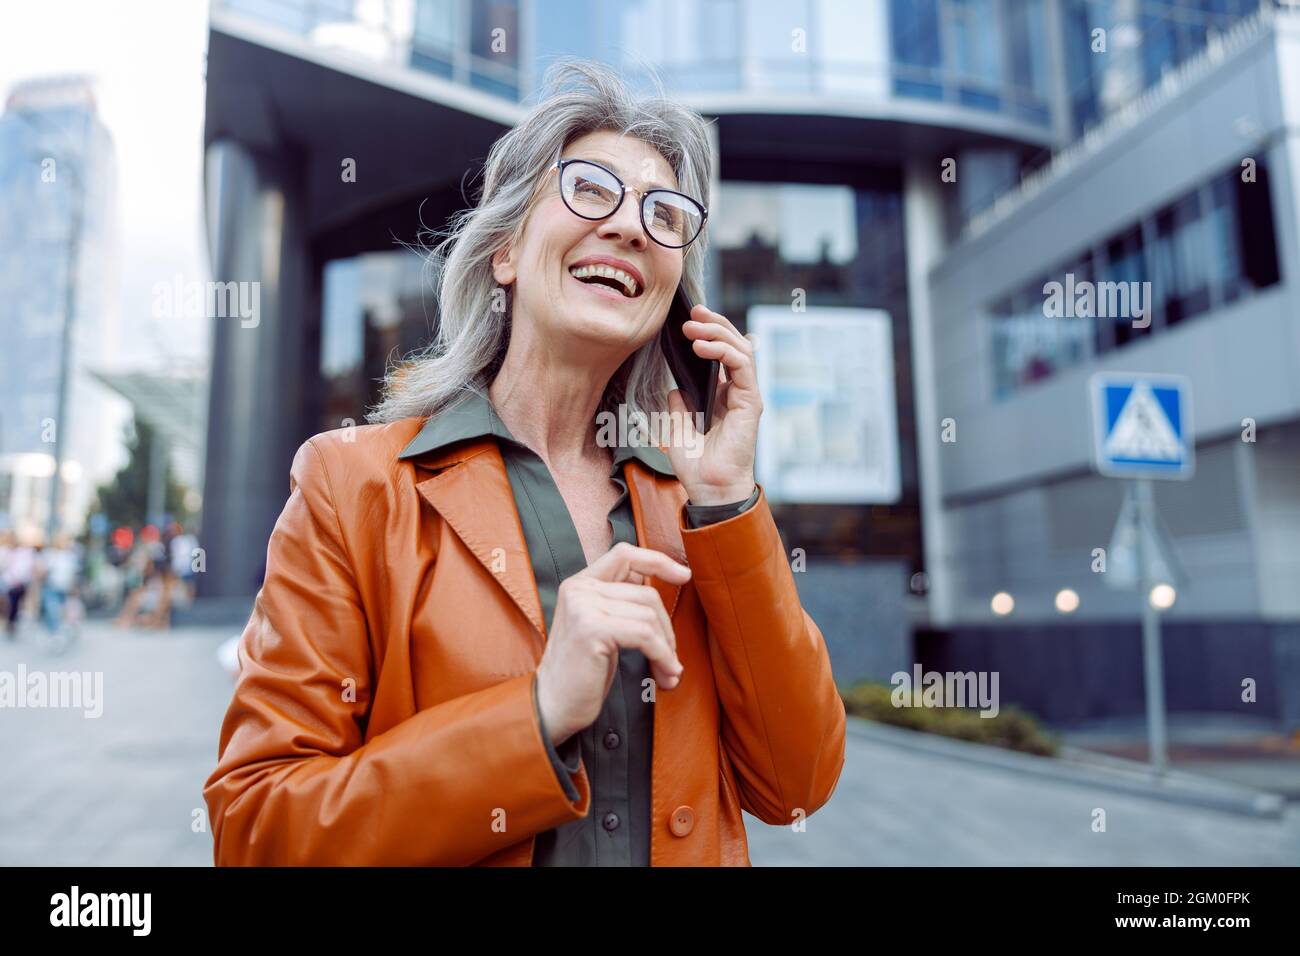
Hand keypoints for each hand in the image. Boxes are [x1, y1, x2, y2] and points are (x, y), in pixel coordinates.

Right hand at [535, 543, 690, 744]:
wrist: (553, 706)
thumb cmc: (582, 673)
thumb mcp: (603, 628)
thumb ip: (622, 604)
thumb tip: (664, 583)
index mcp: (580, 584)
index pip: (625, 554)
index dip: (658, 560)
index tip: (684, 575)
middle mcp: (579, 588)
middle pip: (647, 593)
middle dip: (667, 628)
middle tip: (672, 658)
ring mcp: (583, 605)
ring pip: (649, 615)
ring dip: (667, 648)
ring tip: (668, 672)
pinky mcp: (592, 628)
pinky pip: (645, 635)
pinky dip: (662, 656)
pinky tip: (665, 673)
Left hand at [664, 304, 760, 505]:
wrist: (709, 490)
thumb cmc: (698, 467)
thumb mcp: (678, 430)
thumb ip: (679, 406)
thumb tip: (676, 388)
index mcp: (722, 397)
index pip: (721, 354)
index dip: (708, 333)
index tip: (688, 320)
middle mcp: (737, 393)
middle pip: (733, 345)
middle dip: (713, 324)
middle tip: (691, 314)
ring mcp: (745, 396)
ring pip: (741, 349)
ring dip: (717, 332)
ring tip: (693, 328)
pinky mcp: (750, 402)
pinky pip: (742, 366)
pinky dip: (724, 351)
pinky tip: (702, 347)